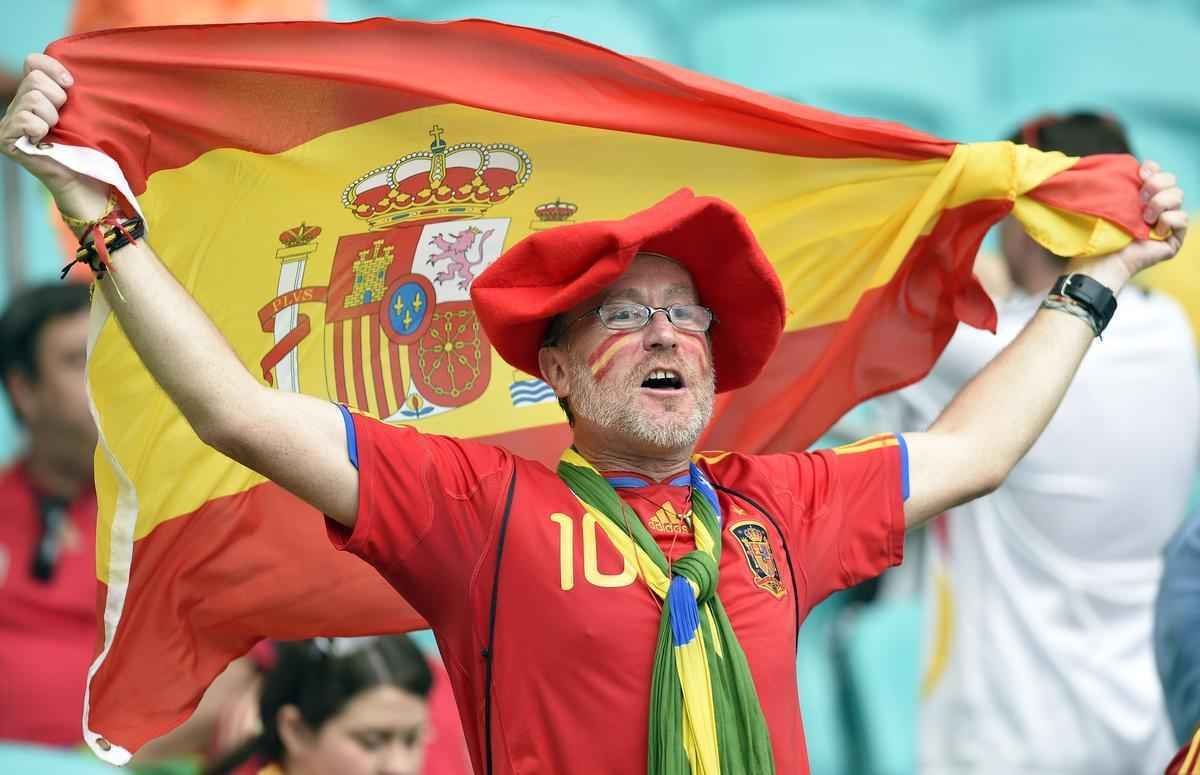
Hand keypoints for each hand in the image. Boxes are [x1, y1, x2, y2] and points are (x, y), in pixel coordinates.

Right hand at [1, 53, 109, 221]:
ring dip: (53, 116)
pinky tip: (45, 141)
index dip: (53, 69)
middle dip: (57, 98)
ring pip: (33, 98)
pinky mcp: (6, 139)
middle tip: (64, 119)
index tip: (71, 85)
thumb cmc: (91, 146)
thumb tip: (71, 74)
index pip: (33, 61)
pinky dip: (41, 129)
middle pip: (34, 78)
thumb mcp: (84, 110)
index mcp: (36, 94)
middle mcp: (19, 105)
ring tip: (57, 132)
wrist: (89, 180)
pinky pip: (25, 119)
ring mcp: (9, 122)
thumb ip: (72, 89)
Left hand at [1068, 160, 1187, 289]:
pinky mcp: (1173, 239)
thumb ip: (1113, 183)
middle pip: (1171, 180)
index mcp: (1138, 196)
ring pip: (1179, 196)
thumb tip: (1112, 164)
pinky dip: (1168, 221)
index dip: (1152, 169)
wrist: (1100, 260)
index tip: (1140, 173)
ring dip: (1159, 203)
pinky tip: (1153, 231)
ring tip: (1143, 218)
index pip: (1156, 172)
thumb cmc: (1097, 233)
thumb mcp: (1104, 201)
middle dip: (1156, 184)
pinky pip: (1182, 218)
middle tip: (1139, 198)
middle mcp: (1155, 207)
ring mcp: (1166, 223)